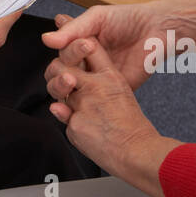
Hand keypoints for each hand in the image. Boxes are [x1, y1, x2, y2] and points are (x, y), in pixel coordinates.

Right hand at [42, 3, 163, 91]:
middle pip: (59, 73)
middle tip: (71, 70)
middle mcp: (83, 62)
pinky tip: (82, 97)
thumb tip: (46, 39)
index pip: (61, 53)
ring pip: (69, 90)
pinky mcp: (108, 91)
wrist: (156, 31)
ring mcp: (95, 78)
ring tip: (73, 81)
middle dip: (60, 72)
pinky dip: (80, 103)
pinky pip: (90, 101)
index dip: (68, 51)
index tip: (84, 44)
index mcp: (77, 43)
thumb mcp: (97, 18)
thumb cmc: (127, 19)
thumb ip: (72, 29)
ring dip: (64, 87)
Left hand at [46, 39, 161, 177]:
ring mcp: (82, 105)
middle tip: (65, 78)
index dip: (77, 45)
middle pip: (62, 66)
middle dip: (59, 71)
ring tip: (74, 102)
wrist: (137, 152)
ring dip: (62, 96)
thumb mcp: (122, 92)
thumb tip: (77, 74)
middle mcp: (94, 86)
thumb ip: (100, 80)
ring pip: (58, 91)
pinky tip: (84, 125)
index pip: (89, 48)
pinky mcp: (74, 123)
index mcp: (110, 76)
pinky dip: (69, 120)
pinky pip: (62, 117)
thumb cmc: (132, 125)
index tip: (75, 48)